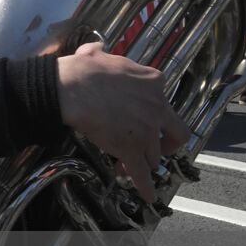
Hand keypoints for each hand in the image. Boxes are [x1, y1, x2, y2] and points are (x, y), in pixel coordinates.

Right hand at [57, 42, 189, 202]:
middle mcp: (157, 106)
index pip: (164, 104)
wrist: (71, 88)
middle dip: (166, 145)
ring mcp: (146, 130)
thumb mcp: (98, 53)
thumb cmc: (82, 70)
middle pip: (175, 133)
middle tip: (155, 149)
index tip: (143, 122)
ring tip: (126, 166)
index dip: (154, 117)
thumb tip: (98, 49)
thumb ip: (105, 54)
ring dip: (141, 162)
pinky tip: (147, 196)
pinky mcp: (132, 149)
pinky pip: (142, 173)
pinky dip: (145, 186)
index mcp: (153, 82)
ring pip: (153, 155)